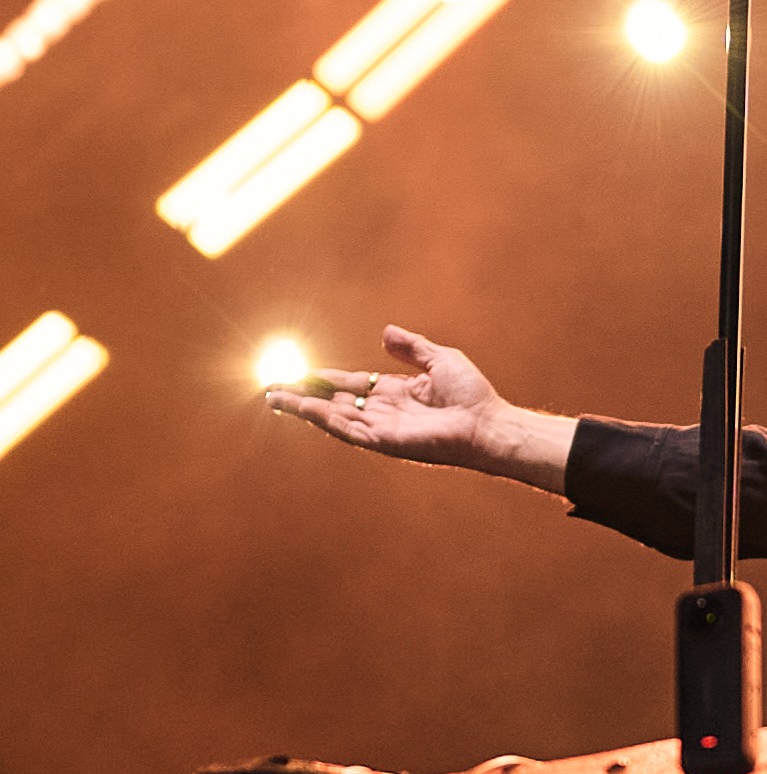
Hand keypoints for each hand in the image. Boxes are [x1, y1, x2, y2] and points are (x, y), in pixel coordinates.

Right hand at [261, 326, 573, 487]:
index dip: (322, 379)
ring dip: (304, 408)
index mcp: (393, 393)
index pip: (349, 385)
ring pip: (333, 417)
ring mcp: (381, 428)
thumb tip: (385, 332)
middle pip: (333, 403)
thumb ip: (412, 348)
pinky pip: (348, 429)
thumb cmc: (471, 395)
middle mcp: (382, 412)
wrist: (488, 423)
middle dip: (302, 396)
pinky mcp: (385, 441)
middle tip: (272, 390)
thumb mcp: (440, 359)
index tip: (297, 374)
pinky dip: (324, 419)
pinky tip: (304, 409)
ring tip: (275, 399)